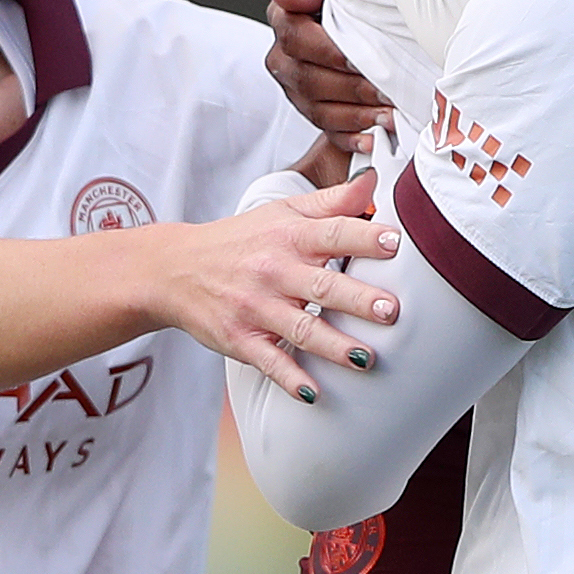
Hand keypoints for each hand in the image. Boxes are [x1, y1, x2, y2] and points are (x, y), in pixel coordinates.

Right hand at [170, 170, 399, 403]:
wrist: (176, 269)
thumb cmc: (241, 240)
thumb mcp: (283, 212)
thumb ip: (332, 201)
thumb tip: (375, 180)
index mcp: (289, 236)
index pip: (333, 232)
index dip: (365, 237)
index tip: (397, 243)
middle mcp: (274, 270)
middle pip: (322, 285)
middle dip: (358, 299)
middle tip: (392, 310)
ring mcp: (256, 307)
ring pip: (300, 328)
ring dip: (334, 346)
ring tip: (366, 358)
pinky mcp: (239, 339)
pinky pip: (268, 360)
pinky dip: (289, 378)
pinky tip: (312, 393)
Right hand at [265, 0, 391, 155]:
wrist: (355, 23)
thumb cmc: (345, 3)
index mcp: (284, 22)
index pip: (296, 39)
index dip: (330, 52)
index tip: (360, 58)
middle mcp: (283, 59)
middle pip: (311, 80)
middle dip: (353, 88)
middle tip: (388, 91)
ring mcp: (297, 90)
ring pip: (321, 110)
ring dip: (358, 115)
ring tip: (389, 115)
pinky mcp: (314, 113)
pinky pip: (329, 132)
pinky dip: (354, 138)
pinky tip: (375, 138)